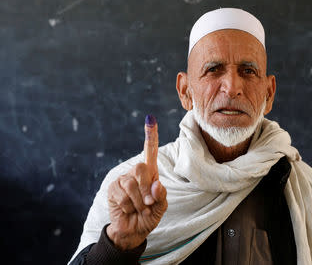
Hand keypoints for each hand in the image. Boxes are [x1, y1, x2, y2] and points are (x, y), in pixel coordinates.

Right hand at [106, 116, 166, 249]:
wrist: (133, 230)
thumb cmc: (149, 216)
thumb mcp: (160, 207)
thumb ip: (161, 196)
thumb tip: (155, 184)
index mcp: (150, 174)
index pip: (150, 151)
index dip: (150, 135)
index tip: (151, 118)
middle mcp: (135, 173)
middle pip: (141, 168)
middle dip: (146, 188)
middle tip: (148, 202)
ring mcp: (122, 180)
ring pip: (131, 185)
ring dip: (138, 202)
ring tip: (139, 209)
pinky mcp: (113, 189)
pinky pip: (122, 196)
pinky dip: (128, 207)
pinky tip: (128, 210)